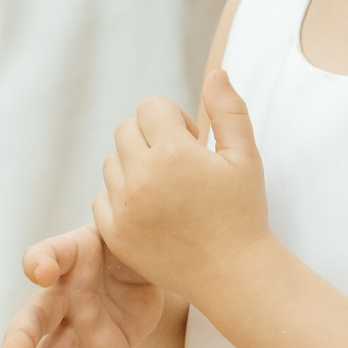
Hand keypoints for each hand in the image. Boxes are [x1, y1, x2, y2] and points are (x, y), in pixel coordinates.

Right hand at [0, 225, 164, 347]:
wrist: (153, 266)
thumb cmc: (134, 239)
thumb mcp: (131, 225)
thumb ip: (132, 221)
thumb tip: (157, 178)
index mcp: (73, 254)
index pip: (50, 254)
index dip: (43, 260)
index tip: (40, 269)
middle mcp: (66, 294)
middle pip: (36, 315)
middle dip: (22, 337)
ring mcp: (79, 328)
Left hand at [95, 72, 272, 304]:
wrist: (232, 273)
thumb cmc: (242, 213)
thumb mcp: (245, 156)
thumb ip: (228, 110)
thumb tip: (215, 74)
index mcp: (173, 153)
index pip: (151, 107)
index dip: (173, 118)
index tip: (192, 141)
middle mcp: (141, 177)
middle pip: (126, 129)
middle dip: (151, 137)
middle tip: (179, 163)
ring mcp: (123, 207)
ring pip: (112, 162)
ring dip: (134, 165)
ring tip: (165, 188)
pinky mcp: (114, 234)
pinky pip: (102, 198)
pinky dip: (122, 197)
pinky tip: (151, 210)